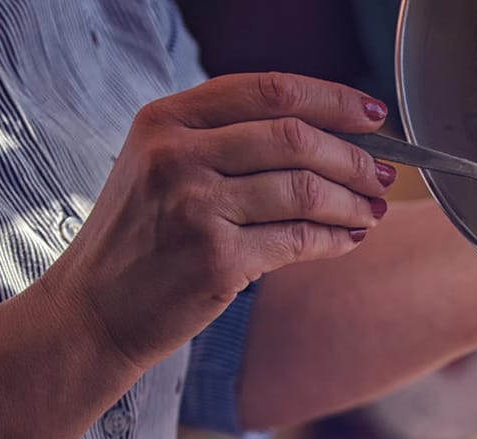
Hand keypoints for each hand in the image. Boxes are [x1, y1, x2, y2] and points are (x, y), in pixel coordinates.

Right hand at [45, 72, 394, 370]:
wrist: (94, 310)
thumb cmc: (137, 240)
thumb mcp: (159, 166)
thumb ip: (223, 140)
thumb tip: (321, 134)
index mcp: (166, 120)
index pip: (268, 91)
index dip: (331, 99)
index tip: (371, 115)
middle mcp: (177, 156)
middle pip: (295, 138)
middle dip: (353, 157)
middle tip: (382, 174)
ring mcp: (196, 208)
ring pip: (304, 190)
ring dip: (351, 201)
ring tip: (371, 210)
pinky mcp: (217, 260)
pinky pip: (298, 241)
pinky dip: (334, 240)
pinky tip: (348, 240)